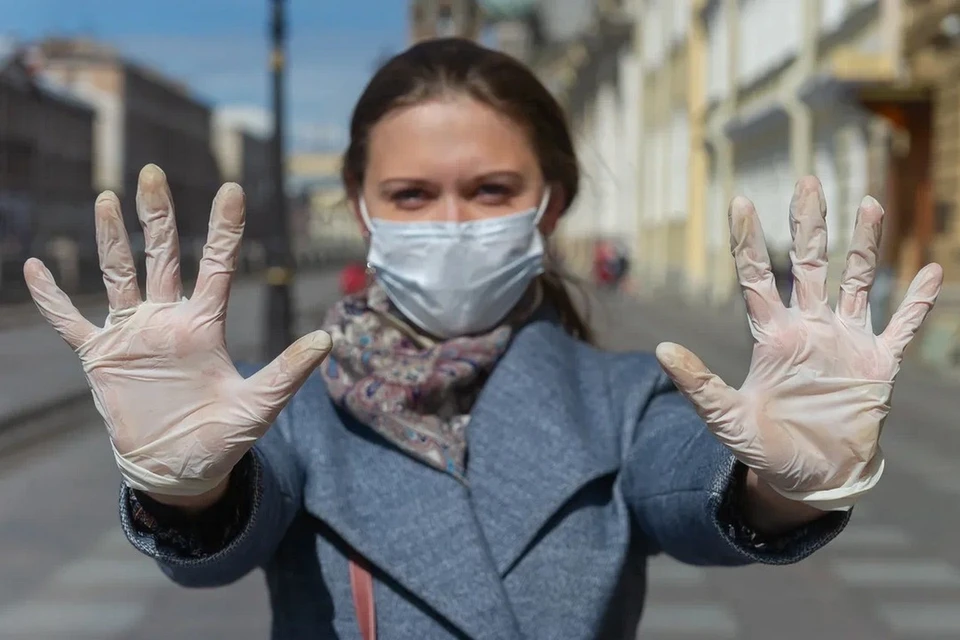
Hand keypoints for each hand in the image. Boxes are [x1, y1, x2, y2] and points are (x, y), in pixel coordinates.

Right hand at [24, 165, 330, 497]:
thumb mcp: (259, 405)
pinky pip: (72, 322)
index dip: (224, 229)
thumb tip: (327, 340)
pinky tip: (36, 269)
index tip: (232, 189)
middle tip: (155, 172)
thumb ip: (288, 372)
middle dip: (158, 216)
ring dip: (112, 239)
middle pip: (162, 256)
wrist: (180, 470)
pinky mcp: (102, 357)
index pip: (217, 266)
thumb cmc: (223, 437)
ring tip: (107, 197)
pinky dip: (52, 299)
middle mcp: (168, 320)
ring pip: (119, 275)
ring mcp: (133, 335)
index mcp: (206, 325)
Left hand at [656, 176, 941, 510]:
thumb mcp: (726, 418)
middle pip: (808, 264)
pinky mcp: (877, 366)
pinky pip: (901, 327)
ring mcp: (845, 343)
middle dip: (808, 223)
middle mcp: (809, 329)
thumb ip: (698, 385)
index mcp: (771, 337)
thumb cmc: (765, 448)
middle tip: (806, 180)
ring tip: (867, 202)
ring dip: (862, 245)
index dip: (749, 241)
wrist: (810, 478)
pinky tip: (932, 271)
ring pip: (856, 281)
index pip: (757, 278)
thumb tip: (661, 350)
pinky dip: (917, 303)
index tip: (740, 201)